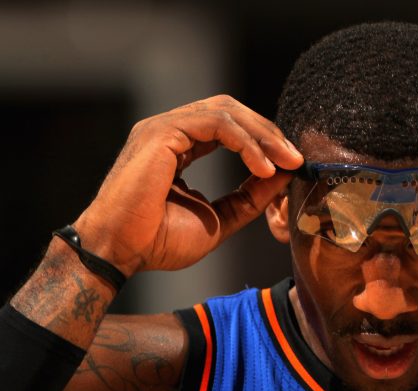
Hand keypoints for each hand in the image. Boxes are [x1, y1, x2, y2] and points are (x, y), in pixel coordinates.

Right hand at [72, 94, 302, 275]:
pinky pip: (216, 124)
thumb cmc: (159, 241)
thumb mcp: (221, 218)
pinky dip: (246, 143)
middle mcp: (171, 130)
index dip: (264, 141)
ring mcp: (164, 127)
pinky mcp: (162, 133)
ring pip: (226, 111)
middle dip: (269, 133)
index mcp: (180, 145)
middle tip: (296, 158)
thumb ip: (250, 197)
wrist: (121, 252)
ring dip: (263, 136)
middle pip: (232, 111)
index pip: (231, 126)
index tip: (291, 164)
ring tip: (285, 162)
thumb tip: (283, 177)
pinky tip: (263, 167)